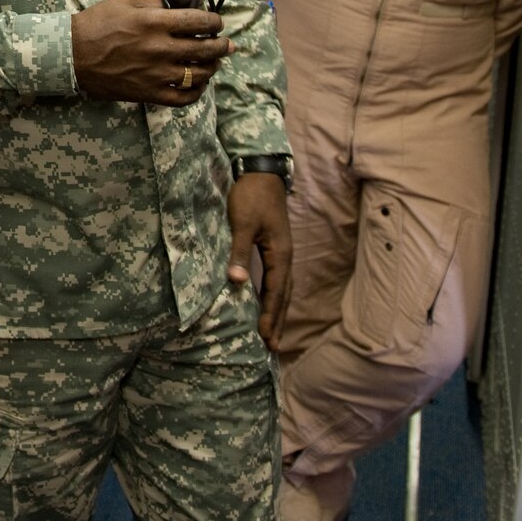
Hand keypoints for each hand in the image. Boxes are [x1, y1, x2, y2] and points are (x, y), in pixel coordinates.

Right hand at [71, 0, 233, 105]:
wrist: (72, 54)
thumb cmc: (97, 24)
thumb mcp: (126, 1)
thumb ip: (156, 1)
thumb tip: (180, 6)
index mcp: (154, 22)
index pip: (199, 21)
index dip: (215, 21)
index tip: (216, 22)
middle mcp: (159, 48)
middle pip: (205, 49)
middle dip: (222, 45)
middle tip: (226, 44)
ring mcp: (156, 74)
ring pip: (199, 74)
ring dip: (212, 67)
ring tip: (214, 63)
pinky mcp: (149, 93)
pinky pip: (182, 98)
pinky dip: (196, 92)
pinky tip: (198, 84)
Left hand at [226, 172, 291, 350]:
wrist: (261, 173)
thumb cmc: (250, 196)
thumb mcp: (243, 223)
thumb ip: (240, 253)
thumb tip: (236, 283)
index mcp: (280, 254)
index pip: (275, 291)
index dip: (270, 315)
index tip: (266, 337)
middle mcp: (286, 257)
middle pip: (284, 295)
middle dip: (279, 320)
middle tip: (274, 347)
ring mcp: (282, 252)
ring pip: (283, 288)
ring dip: (278, 311)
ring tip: (274, 333)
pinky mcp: (275, 247)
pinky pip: (278, 279)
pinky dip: (275, 296)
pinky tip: (268, 304)